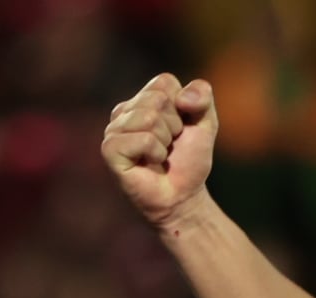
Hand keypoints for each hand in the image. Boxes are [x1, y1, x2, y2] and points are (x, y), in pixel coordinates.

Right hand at [101, 73, 218, 230]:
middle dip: (173, 126)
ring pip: (149, 118)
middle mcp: (124, 111)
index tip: (179, 129)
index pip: (164, 82)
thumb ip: (203, 98)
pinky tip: (149, 164)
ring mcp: (113, 130)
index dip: (182, 107)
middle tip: (169, 146)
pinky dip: (155, 153)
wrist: (182, 196)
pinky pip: (143, 139)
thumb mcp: (206, 123)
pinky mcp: (110, 150)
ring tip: (159, 155)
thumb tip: (182, 97)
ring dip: (164, 141)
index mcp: (143, 98)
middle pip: (156, 100)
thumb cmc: (189, 161)